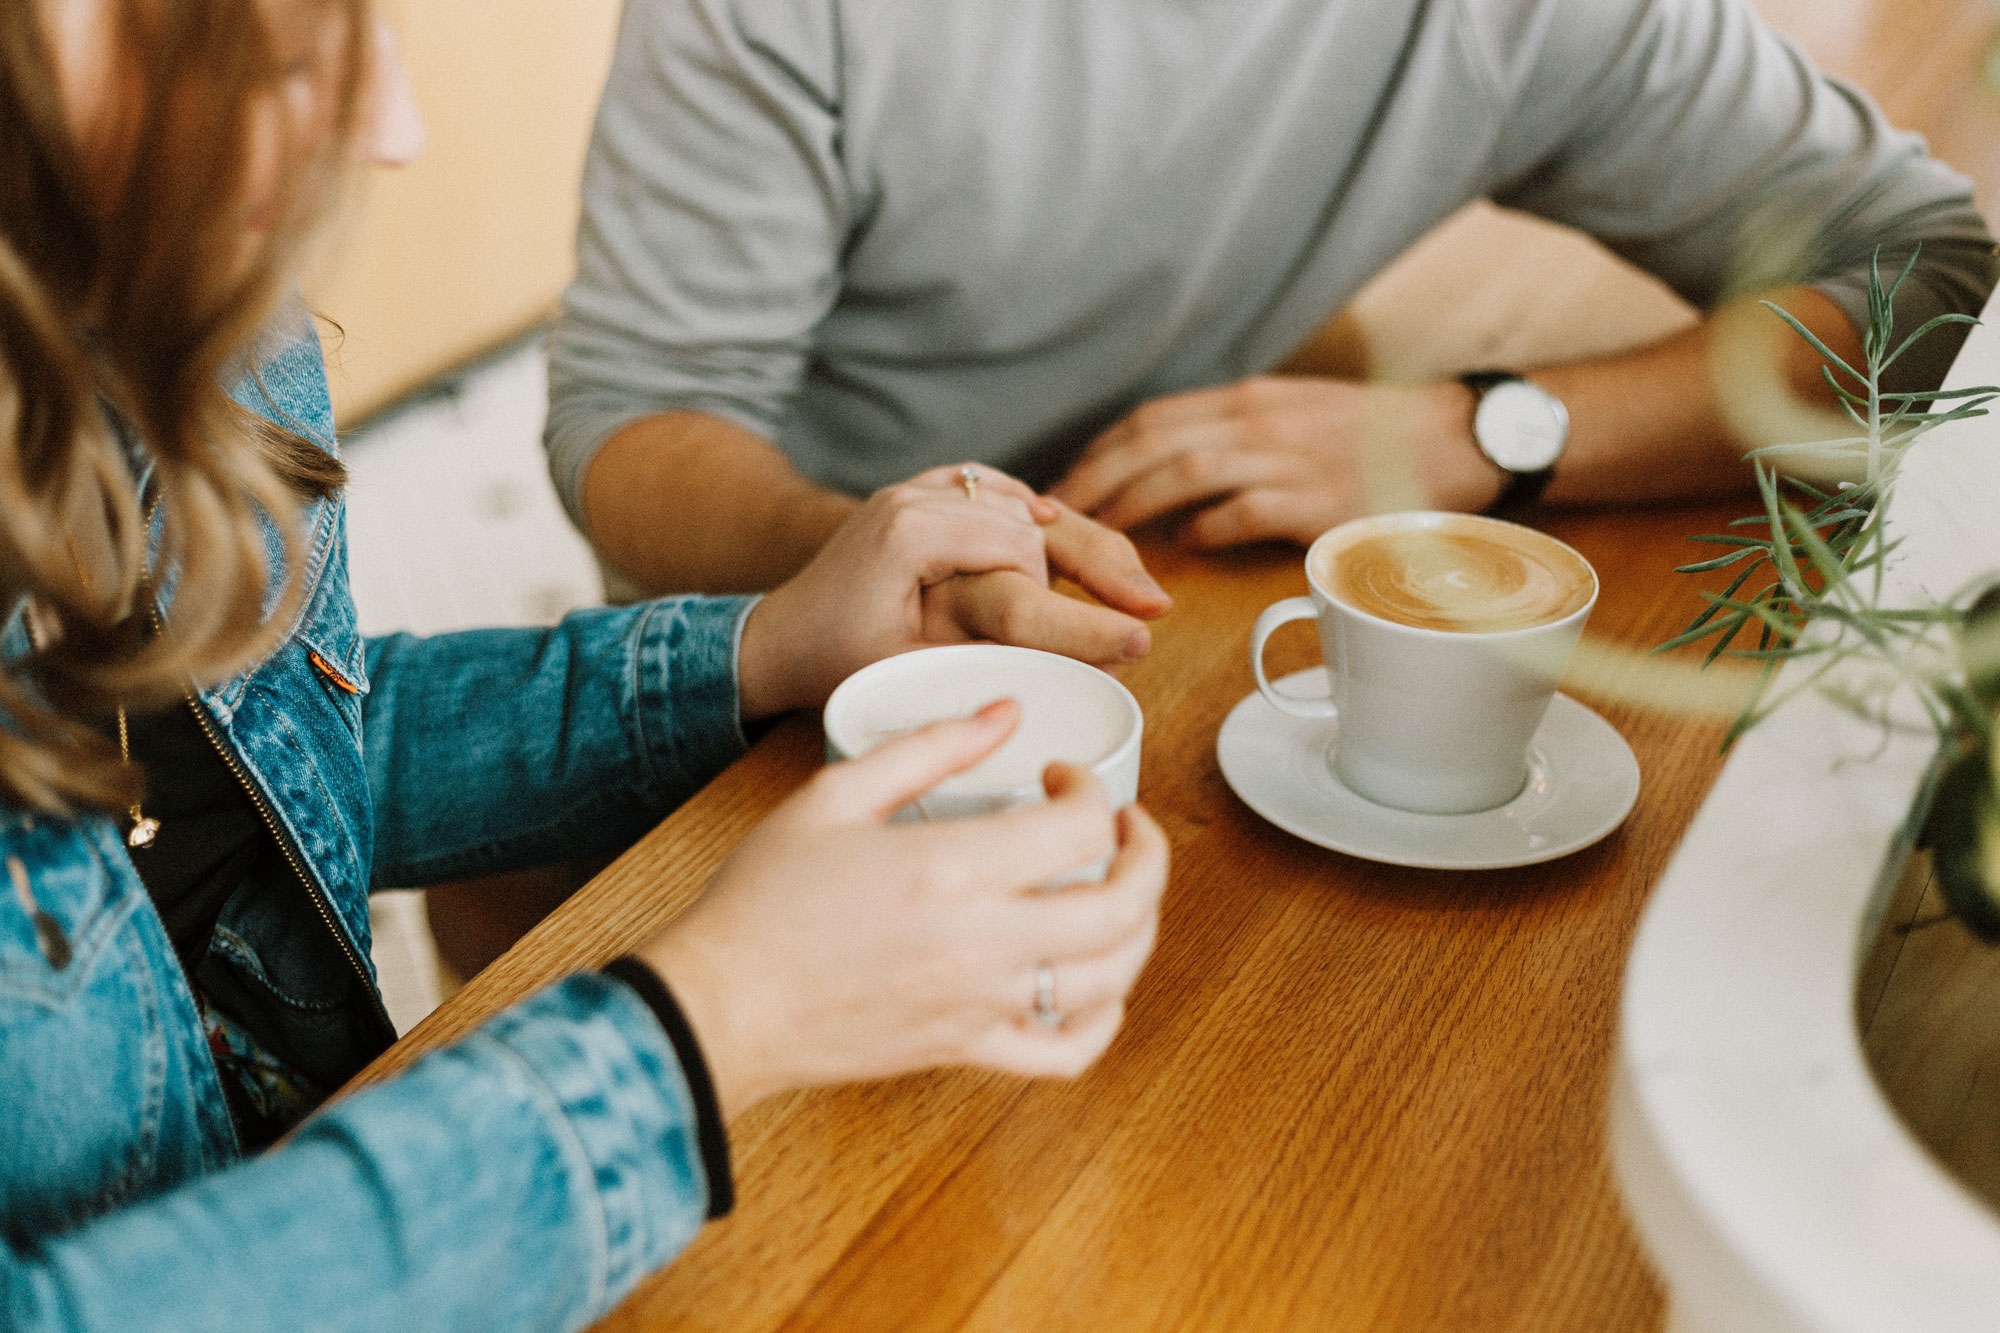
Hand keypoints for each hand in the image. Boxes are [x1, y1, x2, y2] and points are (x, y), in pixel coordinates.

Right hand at [637, 702, 1170, 1119]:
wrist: (721, 1002)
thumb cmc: (765, 899)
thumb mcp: (835, 794)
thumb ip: (930, 747)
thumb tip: (1004, 713)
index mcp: (952, 867)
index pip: (1081, 826)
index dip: (1090, 787)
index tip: (1060, 776)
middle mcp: (982, 941)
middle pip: (1125, 906)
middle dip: (1148, 855)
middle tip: (1126, 828)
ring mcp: (981, 1004)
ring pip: (1113, 978)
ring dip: (1141, 928)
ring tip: (1122, 893)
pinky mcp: (968, 1050)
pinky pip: (1067, 1053)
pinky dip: (1104, 1020)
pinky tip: (1095, 985)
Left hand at [738, 464, 1168, 716]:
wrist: (779, 635)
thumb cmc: (835, 660)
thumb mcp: (910, 667)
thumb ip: (983, 652)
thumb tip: (1065, 664)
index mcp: (911, 530)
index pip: (1020, 551)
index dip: (1074, 601)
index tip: (1129, 636)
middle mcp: (917, 494)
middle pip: (1033, 518)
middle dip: (1099, 562)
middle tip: (1154, 606)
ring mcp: (920, 488)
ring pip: (1022, 503)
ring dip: (1077, 540)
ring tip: (1134, 583)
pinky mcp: (925, 495)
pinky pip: (996, 493)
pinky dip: (1036, 514)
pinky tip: (1072, 534)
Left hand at [1050, 376, 1501, 548]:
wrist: (1462, 438)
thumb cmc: (1376, 438)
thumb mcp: (1296, 416)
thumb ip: (1237, 437)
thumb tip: (1174, 478)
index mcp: (1249, 401)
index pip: (1151, 418)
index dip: (1098, 453)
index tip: (1062, 486)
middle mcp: (1260, 420)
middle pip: (1151, 441)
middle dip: (1094, 480)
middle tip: (1054, 520)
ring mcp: (1290, 457)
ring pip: (1185, 471)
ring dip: (1132, 505)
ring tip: (1099, 539)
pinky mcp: (1320, 498)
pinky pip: (1243, 510)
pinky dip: (1205, 528)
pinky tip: (1182, 549)